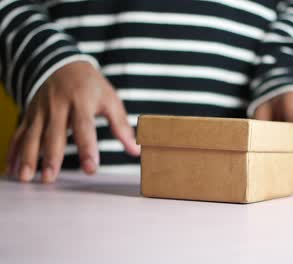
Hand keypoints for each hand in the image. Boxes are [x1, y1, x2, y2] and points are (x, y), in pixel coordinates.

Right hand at [6, 61, 139, 182]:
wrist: (62, 64)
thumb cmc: (91, 86)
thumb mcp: (110, 100)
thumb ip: (122, 126)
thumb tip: (136, 151)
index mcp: (82, 100)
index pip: (85, 127)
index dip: (87, 148)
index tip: (90, 168)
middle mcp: (58, 105)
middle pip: (54, 133)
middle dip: (52, 156)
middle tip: (50, 178)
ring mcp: (40, 110)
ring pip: (32, 135)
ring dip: (28, 157)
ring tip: (27, 178)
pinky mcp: (29, 114)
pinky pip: (20, 134)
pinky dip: (14, 151)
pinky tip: (12, 170)